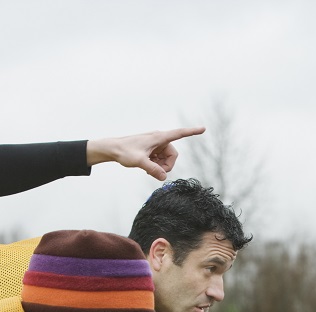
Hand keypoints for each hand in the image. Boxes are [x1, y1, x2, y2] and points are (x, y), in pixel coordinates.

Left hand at [86, 127, 205, 179]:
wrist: (112, 149)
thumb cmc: (124, 152)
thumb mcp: (139, 162)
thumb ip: (153, 170)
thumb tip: (164, 177)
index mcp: (159, 138)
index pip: (179, 134)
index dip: (192, 132)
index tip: (203, 129)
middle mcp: (159, 139)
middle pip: (173, 155)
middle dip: (167, 165)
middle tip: (156, 172)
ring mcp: (155, 145)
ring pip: (166, 159)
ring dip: (160, 166)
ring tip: (148, 169)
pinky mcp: (152, 150)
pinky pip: (160, 160)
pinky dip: (156, 165)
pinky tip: (146, 167)